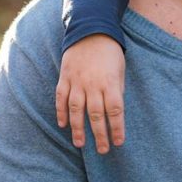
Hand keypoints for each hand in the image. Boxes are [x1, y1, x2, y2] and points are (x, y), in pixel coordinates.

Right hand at [55, 35, 125, 152]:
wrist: (90, 31)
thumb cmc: (110, 53)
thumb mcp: (120, 70)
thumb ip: (117, 90)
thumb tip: (115, 112)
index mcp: (110, 82)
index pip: (115, 111)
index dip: (117, 128)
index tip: (119, 142)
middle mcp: (93, 84)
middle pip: (96, 114)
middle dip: (100, 134)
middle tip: (103, 150)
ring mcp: (77, 82)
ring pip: (76, 110)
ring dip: (78, 128)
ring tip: (81, 144)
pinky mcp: (64, 78)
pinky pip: (61, 98)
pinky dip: (61, 112)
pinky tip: (63, 124)